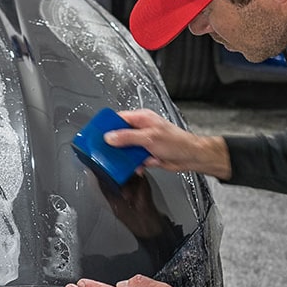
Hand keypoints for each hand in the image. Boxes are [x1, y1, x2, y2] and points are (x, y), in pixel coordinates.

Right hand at [106, 109, 231, 179]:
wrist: (190, 157)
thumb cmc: (176, 142)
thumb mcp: (148, 138)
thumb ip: (127, 138)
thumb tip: (109, 137)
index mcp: (142, 119)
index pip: (119, 119)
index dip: (107, 126)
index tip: (97, 133)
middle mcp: (141, 129)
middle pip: (120, 136)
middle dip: (113, 145)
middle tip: (104, 151)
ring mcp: (143, 142)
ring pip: (126, 149)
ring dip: (124, 157)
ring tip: (119, 162)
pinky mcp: (146, 154)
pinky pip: (133, 160)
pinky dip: (133, 165)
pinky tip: (136, 168)